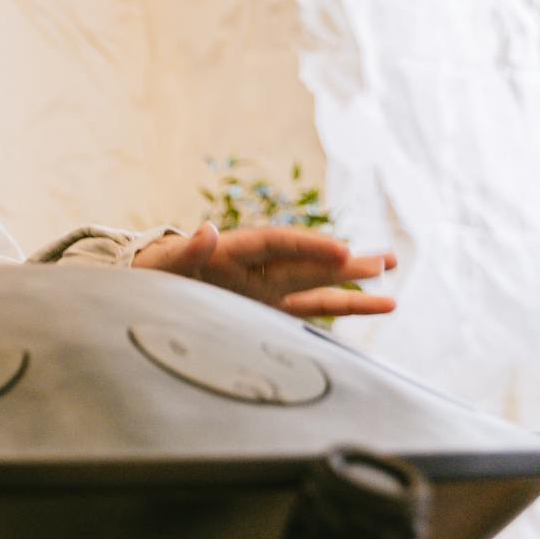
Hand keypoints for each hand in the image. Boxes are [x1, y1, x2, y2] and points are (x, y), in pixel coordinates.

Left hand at [130, 222, 398, 318]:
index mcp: (230, 251)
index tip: (341, 250)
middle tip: (385, 259)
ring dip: (353, 279)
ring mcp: (267, 289)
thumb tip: (206, 229)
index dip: (308, 246)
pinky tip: (380, 303)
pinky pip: (313, 309)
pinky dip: (344, 306)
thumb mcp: (160, 265)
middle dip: (343, 261)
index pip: (276, 244)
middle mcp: (256, 268)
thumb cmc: (152, 274)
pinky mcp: (271, 310)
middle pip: (306, 261)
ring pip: (318, 283)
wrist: (148, 290)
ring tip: (391, 269)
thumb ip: (186, 251)